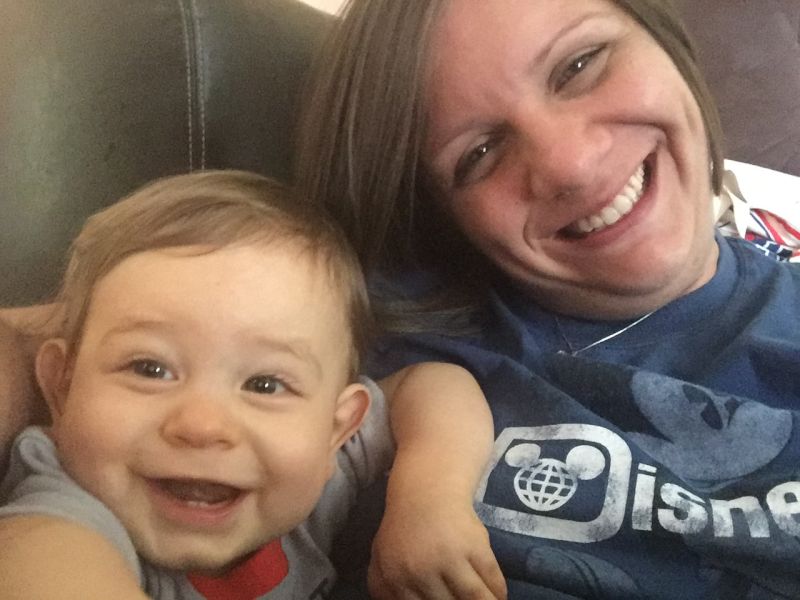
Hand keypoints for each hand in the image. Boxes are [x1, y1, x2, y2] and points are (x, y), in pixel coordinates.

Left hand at [367, 497, 505, 599]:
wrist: (427, 490)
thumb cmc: (405, 529)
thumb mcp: (383, 559)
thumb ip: (388, 591)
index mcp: (393, 578)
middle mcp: (419, 572)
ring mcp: (448, 557)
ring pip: (474, 599)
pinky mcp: (474, 545)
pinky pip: (491, 580)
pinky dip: (498, 592)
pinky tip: (498, 596)